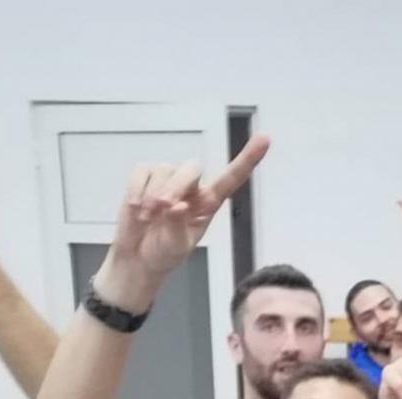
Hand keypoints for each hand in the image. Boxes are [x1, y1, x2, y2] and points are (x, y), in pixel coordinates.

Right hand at [99, 133, 269, 306]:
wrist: (139, 257)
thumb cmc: (165, 252)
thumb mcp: (176, 247)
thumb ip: (178, 227)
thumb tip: (178, 205)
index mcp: (209, 203)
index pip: (231, 178)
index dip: (248, 159)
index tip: (265, 139)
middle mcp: (192, 187)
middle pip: (191, 168)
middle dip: (176, 186)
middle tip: (163, 208)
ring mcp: (169, 179)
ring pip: (165, 169)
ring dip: (153, 194)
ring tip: (148, 218)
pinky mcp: (146, 177)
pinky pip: (142, 171)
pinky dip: (137, 189)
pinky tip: (137, 208)